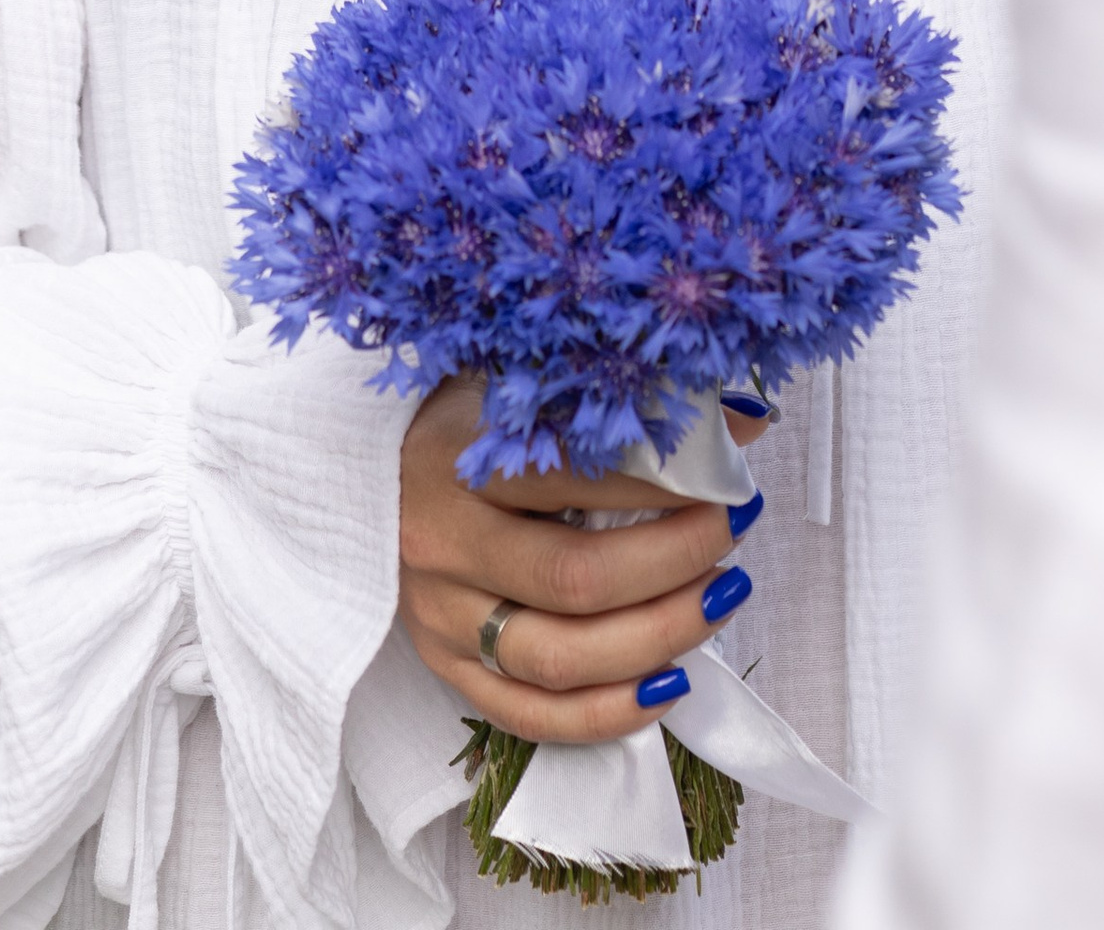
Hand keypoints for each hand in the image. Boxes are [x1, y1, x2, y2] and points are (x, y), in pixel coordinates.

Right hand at [398, 374, 761, 747]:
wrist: (361, 474)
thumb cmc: (457, 421)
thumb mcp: (519, 388)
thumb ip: (616, 406)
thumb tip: (742, 420)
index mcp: (456, 460)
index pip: (572, 479)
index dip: (659, 483)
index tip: (726, 474)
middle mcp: (442, 545)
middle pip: (574, 579)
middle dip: (674, 561)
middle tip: (733, 529)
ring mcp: (439, 618)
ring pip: (558, 658)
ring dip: (657, 636)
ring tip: (722, 595)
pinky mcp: (443, 668)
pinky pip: (530, 716)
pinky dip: (607, 713)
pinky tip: (670, 684)